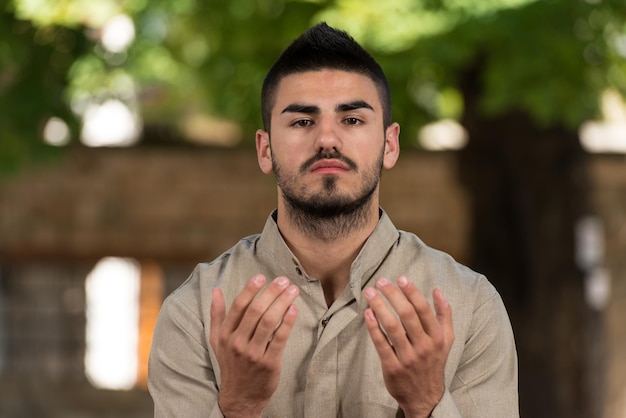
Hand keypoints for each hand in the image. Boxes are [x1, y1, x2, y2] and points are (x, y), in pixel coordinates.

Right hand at [209, 274, 298, 417]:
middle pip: (256, 311)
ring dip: (283, 303)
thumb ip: (217, 315)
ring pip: (269, 322)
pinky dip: (288, 322)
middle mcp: (237, 343)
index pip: (238, 307)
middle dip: (271, 292)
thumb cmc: (231, 364)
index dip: (250, 289)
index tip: (261, 276)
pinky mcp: (269, 363)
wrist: (240, 397)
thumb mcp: (218, 341)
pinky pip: (280, 338)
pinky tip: (294, 309)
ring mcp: (253, 353)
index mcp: (225, 335)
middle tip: (283, 280)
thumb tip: (215, 290)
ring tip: (293, 290)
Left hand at [363, 276, 453, 417]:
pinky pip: (381, 344)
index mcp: (437, 338)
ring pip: (392, 327)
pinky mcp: (392, 367)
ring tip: (370, 292)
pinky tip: (367, 313)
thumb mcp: (446, 341)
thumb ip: (444, 316)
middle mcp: (424, 347)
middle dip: (393, 295)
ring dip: (380, 307)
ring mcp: (408, 358)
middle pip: (407, 315)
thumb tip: (438, 291)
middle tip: (380, 281)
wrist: (425, 398)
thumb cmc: (433, 363)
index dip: (412, 292)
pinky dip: (373, 328)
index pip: (424, 310)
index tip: (401, 278)